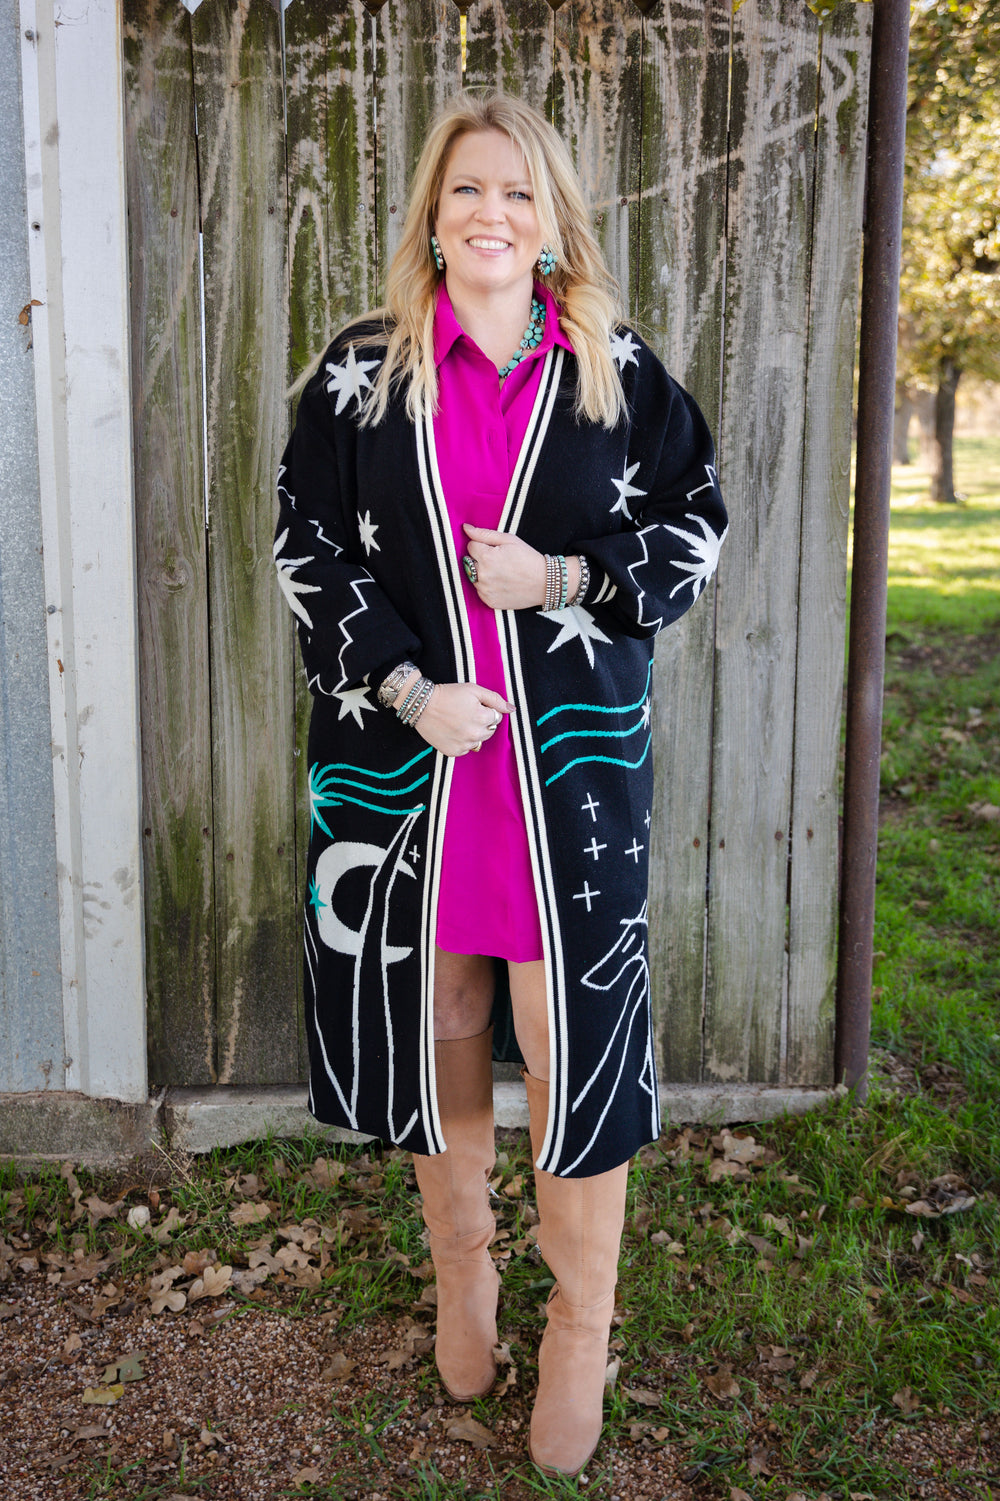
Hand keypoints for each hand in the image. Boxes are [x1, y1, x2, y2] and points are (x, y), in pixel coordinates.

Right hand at [394, 672, 511, 756]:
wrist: (421, 705)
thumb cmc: (448, 694)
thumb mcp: (473, 690)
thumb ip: (495, 699)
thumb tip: (511, 709)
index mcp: (483, 718)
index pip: (496, 718)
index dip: (486, 710)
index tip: (472, 706)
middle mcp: (475, 735)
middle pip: (489, 731)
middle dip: (482, 722)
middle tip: (465, 713)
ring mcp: (464, 745)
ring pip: (478, 741)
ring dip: (472, 733)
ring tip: (458, 722)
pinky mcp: (453, 752)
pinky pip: (465, 749)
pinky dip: (461, 742)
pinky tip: (452, 731)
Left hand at [463, 525, 580, 609]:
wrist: (545, 583)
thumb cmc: (528, 559)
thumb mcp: (509, 540)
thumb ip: (484, 534)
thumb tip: (466, 528)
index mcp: (486, 558)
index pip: (470, 546)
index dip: (483, 546)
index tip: (496, 550)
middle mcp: (482, 576)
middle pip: (468, 562)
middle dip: (480, 559)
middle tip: (499, 562)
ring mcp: (485, 590)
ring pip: (472, 577)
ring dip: (482, 574)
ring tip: (501, 573)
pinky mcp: (489, 601)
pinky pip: (480, 591)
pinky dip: (487, 587)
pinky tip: (502, 583)